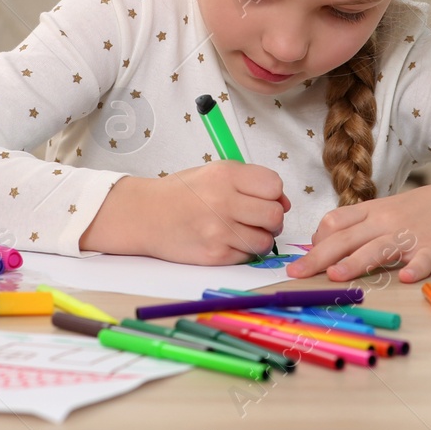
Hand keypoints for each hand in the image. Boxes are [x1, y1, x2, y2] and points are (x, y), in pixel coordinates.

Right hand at [80, 162, 290, 264]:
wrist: (146, 215)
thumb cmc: (183, 193)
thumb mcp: (214, 173)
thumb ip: (250, 182)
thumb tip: (284, 203)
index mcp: (225, 175)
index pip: (274, 186)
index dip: (274, 194)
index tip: (263, 198)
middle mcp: (223, 201)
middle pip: (275, 215)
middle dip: (272, 219)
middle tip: (257, 218)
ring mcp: (219, 230)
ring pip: (266, 240)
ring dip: (261, 238)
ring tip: (243, 231)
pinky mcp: (214, 254)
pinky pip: (248, 256)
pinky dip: (244, 251)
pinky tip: (229, 241)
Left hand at [285, 176, 430, 283]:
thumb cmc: (424, 210)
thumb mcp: (388, 210)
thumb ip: (360, 225)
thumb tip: (326, 242)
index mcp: (374, 211)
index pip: (336, 221)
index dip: (315, 240)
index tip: (301, 258)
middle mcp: (387, 221)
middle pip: (348, 237)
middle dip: (319, 256)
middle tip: (297, 274)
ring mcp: (412, 234)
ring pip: (379, 248)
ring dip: (357, 261)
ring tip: (337, 275)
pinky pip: (425, 258)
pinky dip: (417, 268)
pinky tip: (408, 279)